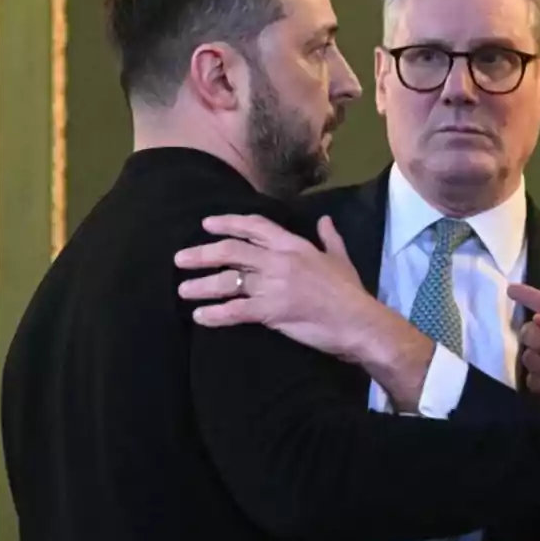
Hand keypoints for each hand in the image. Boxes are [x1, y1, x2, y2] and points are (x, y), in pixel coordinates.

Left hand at [174, 214, 434, 406]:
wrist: (359, 321)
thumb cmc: (351, 292)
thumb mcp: (341, 259)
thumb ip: (329, 238)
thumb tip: (325, 219)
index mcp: (294, 245)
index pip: (255, 226)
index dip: (228, 223)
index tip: (206, 224)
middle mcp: (280, 261)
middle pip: (232, 251)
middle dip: (202, 253)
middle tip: (180, 258)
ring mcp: (274, 286)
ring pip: (228, 281)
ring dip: (201, 285)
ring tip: (183, 290)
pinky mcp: (272, 312)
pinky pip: (235, 311)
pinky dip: (215, 314)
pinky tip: (200, 317)